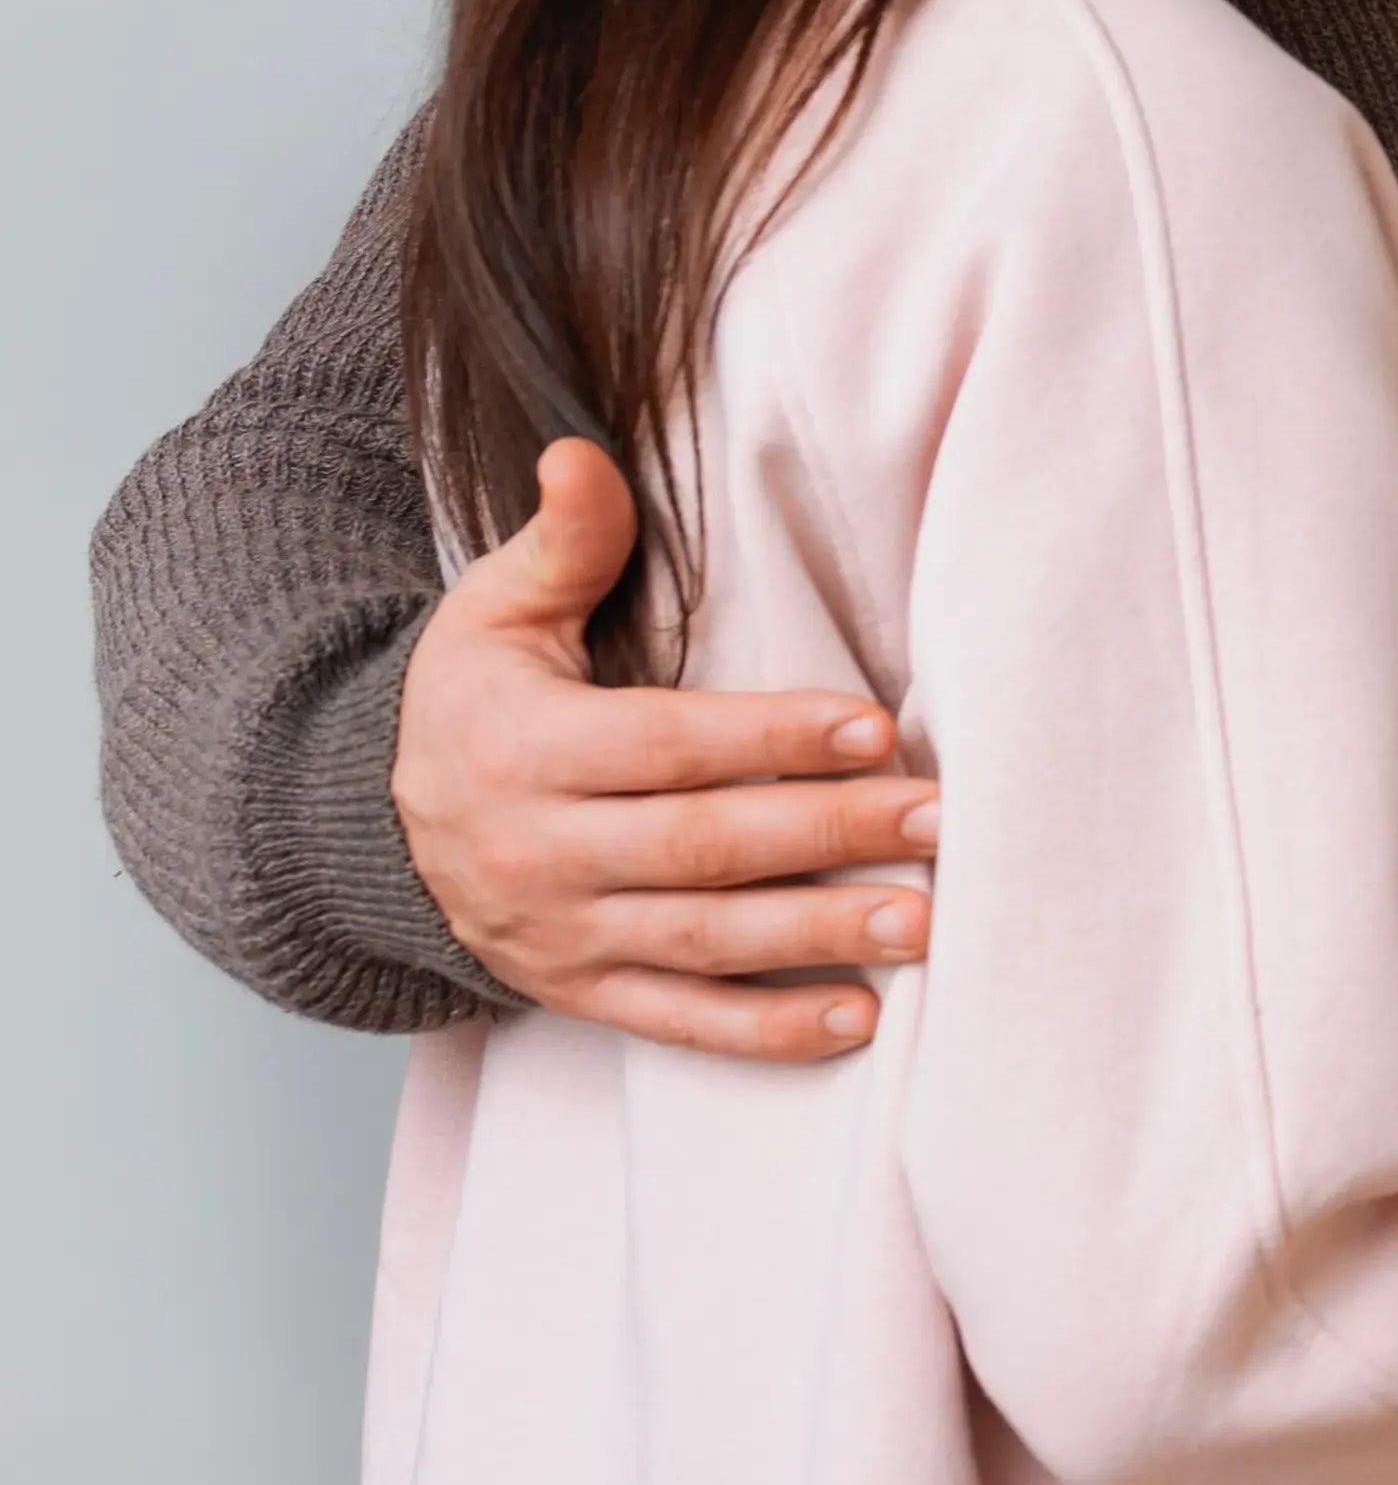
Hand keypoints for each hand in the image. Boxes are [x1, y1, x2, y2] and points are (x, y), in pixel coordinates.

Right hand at [395, 438, 943, 1059]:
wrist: (369, 830)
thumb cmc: (472, 700)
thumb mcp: (492, 613)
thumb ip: (561, 542)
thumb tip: (583, 454)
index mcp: (525, 750)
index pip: (668, 746)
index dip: (772, 738)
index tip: (876, 727)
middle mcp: (538, 853)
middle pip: (705, 847)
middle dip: (829, 834)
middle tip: (942, 822)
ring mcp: (558, 935)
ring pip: (706, 942)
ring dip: (821, 936)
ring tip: (925, 921)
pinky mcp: (576, 993)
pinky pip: (680, 1022)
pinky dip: (768, 1030)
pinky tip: (860, 1016)